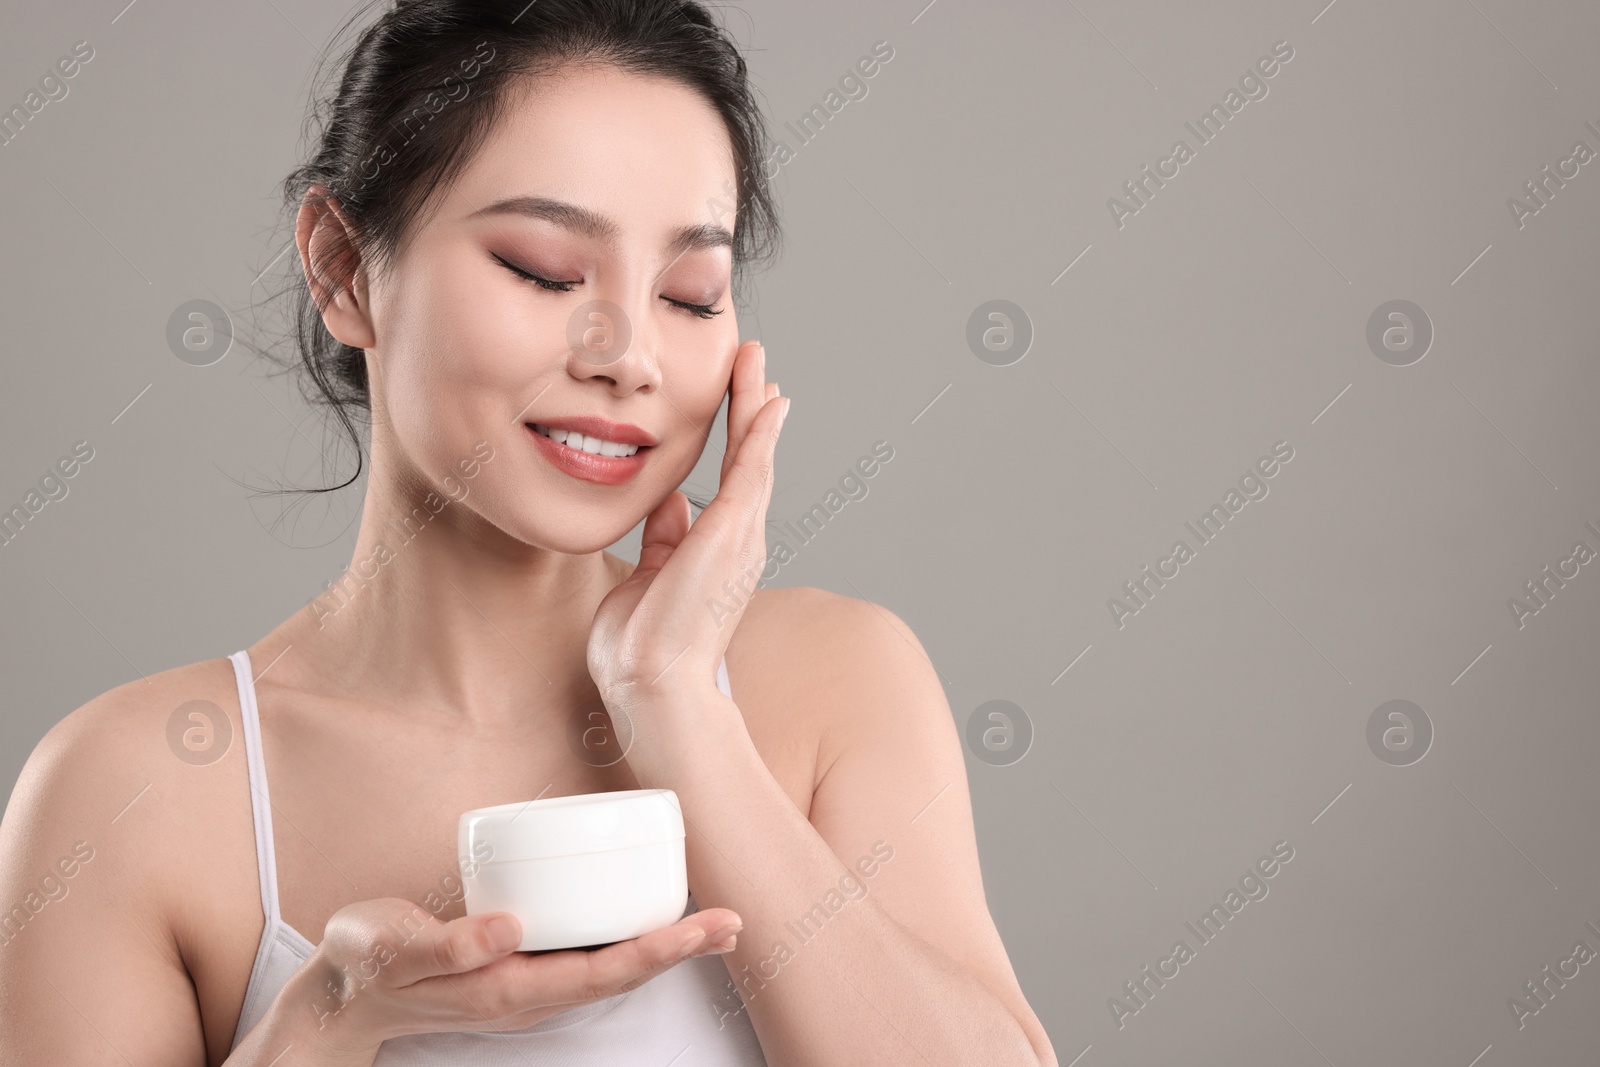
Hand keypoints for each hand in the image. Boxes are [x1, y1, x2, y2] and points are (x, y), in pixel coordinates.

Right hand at [279, 896, 741, 1053]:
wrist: (343, 991)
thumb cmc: (367, 962)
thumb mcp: (392, 947)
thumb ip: (447, 943)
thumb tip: (511, 928)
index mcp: (509, 989)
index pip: (602, 971)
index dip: (660, 950)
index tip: (706, 926)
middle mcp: (530, 992)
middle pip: (622, 972)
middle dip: (681, 948)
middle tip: (735, 921)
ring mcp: (528, 983)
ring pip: (610, 966)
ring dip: (662, 944)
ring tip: (712, 921)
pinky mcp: (521, 966)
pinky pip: (588, 955)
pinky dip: (627, 937)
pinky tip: (647, 918)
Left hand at [587, 339, 787, 707]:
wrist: (650, 686)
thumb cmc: (642, 648)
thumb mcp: (649, 577)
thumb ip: (664, 538)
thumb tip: (669, 502)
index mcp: (717, 550)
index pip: (731, 479)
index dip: (737, 435)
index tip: (742, 399)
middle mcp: (739, 541)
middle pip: (753, 459)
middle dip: (753, 408)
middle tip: (756, 363)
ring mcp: (741, 536)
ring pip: (756, 456)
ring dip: (756, 407)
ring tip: (759, 364)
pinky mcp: (733, 533)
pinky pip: (752, 470)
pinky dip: (761, 432)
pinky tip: (768, 399)